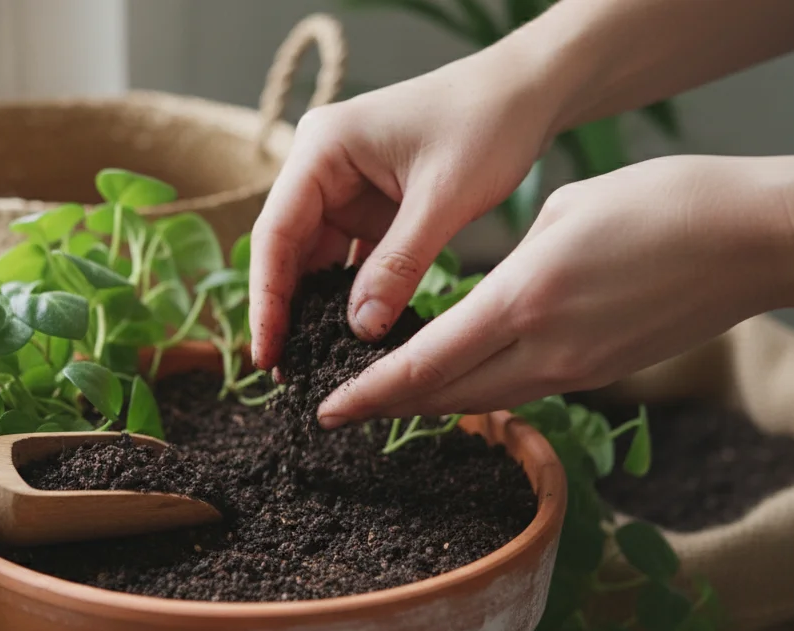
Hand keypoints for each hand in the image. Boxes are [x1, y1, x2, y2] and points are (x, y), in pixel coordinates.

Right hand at [249, 46, 563, 369]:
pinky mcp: (370, 207)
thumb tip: (360, 330)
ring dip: (315, 309)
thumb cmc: (486, 123)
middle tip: (284, 374)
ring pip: (315, 260)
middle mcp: (321, 167)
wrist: (527, 93)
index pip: (275, 232)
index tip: (267, 352)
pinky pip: (349, 260)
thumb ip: (399, 265)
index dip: (266, 298)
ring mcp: (344, 188)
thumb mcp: (442, 198)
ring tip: (311, 365)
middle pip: (287, 250)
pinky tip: (351, 337)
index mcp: (321, 149)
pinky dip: (351, 297)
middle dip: (285, 311)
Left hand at [317, 155, 793, 425]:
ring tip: (388, 401)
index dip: (370, 395)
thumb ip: (504, 273)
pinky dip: (482, 391)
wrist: (751, 239)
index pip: (424, 366)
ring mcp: (577, 369)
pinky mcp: (601, 373)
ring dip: (433, 404)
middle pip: (446, 398)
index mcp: (522, 300)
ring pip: (485, 402)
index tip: (328, 409)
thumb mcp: (558, 217)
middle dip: (388, 409)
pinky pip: (524, 391)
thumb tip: (477, 308)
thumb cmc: (657, 205)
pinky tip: (460, 381)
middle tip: (341, 412)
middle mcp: (545, 349)